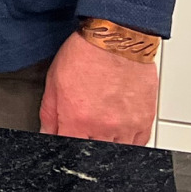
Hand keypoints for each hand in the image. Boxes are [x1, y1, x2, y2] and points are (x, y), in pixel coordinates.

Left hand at [38, 30, 158, 143]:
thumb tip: (46, 134)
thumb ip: (49, 114)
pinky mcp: (144, 120)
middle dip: (84, 143)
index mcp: (76, 119)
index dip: (64, 147)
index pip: (67, 150)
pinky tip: (119, 130)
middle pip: (91, 153)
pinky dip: (128, 142)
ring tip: (101, 125)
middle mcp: (102, 127)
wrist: (117, 38)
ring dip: (106, 143)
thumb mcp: (54, 81)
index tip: (66, 138)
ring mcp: (126, 126)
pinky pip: (138, 145)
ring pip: (114, 152)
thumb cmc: (86, 53)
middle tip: (83, 130)